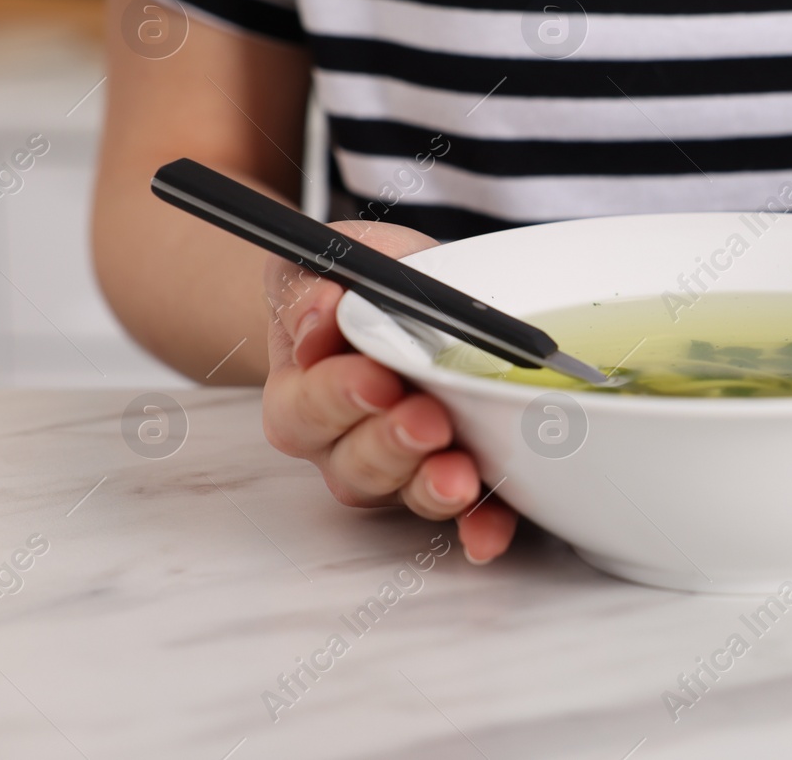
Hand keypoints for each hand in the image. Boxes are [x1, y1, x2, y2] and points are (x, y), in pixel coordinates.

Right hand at [261, 221, 516, 562]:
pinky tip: (489, 531)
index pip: (308, 406)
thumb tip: (318, 315)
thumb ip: (311, 285)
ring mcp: (399, 469)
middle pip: (356, 462)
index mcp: (302, 393)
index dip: (339, 396)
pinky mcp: (451, 480)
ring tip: (457, 474)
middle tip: (426, 419)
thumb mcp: (335, 260)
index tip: (375, 379)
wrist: (402, 301)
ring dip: (432, 486)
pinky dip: (479, 524)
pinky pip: (463, 514)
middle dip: (392, 443)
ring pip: (405, 491)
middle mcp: (343, 444)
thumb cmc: (362, 284)